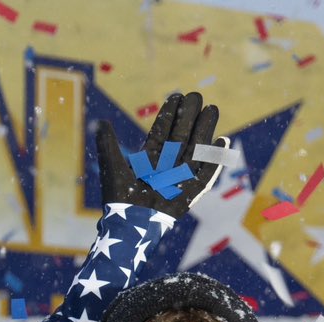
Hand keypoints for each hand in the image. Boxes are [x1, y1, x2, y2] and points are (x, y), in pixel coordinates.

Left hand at [95, 91, 224, 213]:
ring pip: (196, 149)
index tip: (176, 96)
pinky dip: (214, 160)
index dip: (169, 114)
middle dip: (189, 116)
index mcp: (150, 158)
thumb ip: (107, 143)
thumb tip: (101, 121)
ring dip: (204, 129)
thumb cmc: (119, 198)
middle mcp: (166, 165)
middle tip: (195, 95)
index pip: (162, 131)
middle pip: (181, 135)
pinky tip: (222, 141)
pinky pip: (207, 174)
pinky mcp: (191, 191)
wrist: (130, 224)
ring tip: (211, 108)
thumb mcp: (112, 166)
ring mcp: (180, 177)